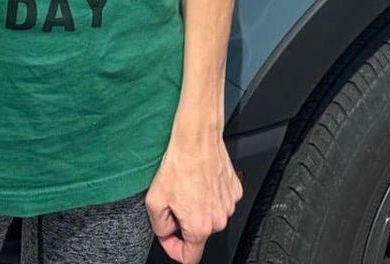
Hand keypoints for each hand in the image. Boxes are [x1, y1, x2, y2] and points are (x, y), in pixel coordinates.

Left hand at [145, 129, 240, 262]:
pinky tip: (200, 182)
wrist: (197, 138)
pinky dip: (209, 196)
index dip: (174, 250)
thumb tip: (166, 233)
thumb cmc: (179, 164)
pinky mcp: (235, 190)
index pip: (190, 257)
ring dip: (198, 208)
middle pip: (199, 234)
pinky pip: (220, 202)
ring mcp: (229, 205)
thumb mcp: (154, 201)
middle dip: (185, 223)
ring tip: (188, 188)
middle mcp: (218, 219)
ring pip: (210, 217)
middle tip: (176, 201)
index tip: (169, 237)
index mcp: (200, 226)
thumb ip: (159, 227)